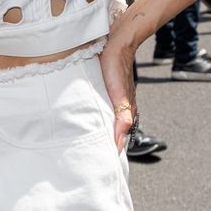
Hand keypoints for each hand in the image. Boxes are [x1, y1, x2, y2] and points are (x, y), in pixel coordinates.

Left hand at [97, 22, 137, 153]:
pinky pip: (98, 110)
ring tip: (85, 146)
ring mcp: (112, 100)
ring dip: (97, 133)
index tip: (102, 167)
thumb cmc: (117, 68)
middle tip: (89, 160)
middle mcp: (120, 109)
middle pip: (112, 133)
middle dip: (103, 146)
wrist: (115, 43)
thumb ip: (122, 118)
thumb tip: (118, 142)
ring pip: (105, 122)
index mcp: (126, 113)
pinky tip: (84, 123)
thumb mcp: (120, 97)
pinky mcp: (104, 92)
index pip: (120, 140)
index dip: (112, 152)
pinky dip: (93, 119)